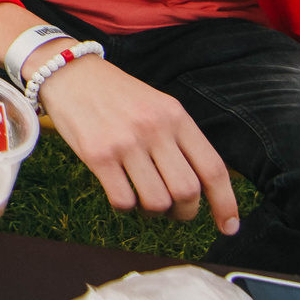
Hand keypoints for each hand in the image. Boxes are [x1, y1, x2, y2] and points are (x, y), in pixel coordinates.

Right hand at [37, 56, 240, 232]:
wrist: (70, 73)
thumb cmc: (116, 95)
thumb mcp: (158, 106)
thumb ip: (179, 140)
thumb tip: (200, 187)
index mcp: (176, 116)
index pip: (213, 168)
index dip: (225, 203)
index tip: (229, 227)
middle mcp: (155, 128)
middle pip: (188, 192)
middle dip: (185, 213)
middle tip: (174, 212)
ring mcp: (126, 142)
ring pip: (157, 202)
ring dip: (153, 212)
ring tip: (143, 200)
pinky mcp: (98, 154)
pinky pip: (123, 200)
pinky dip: (126, 207)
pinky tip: (120, 193)